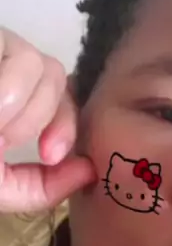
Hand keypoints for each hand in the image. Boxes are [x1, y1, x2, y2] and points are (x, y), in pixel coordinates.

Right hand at [0, 27, 94, 212]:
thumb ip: (39, 188)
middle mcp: (4, 71)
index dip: (66, 126)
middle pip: (59, 77)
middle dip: (49, 118)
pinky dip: (9, 94)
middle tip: (19, 145)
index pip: (61, 100)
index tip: (50, 155)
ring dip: (25, 112)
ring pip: (47, 67)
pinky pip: (24, 57)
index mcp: (8, 103)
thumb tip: (88, 171)